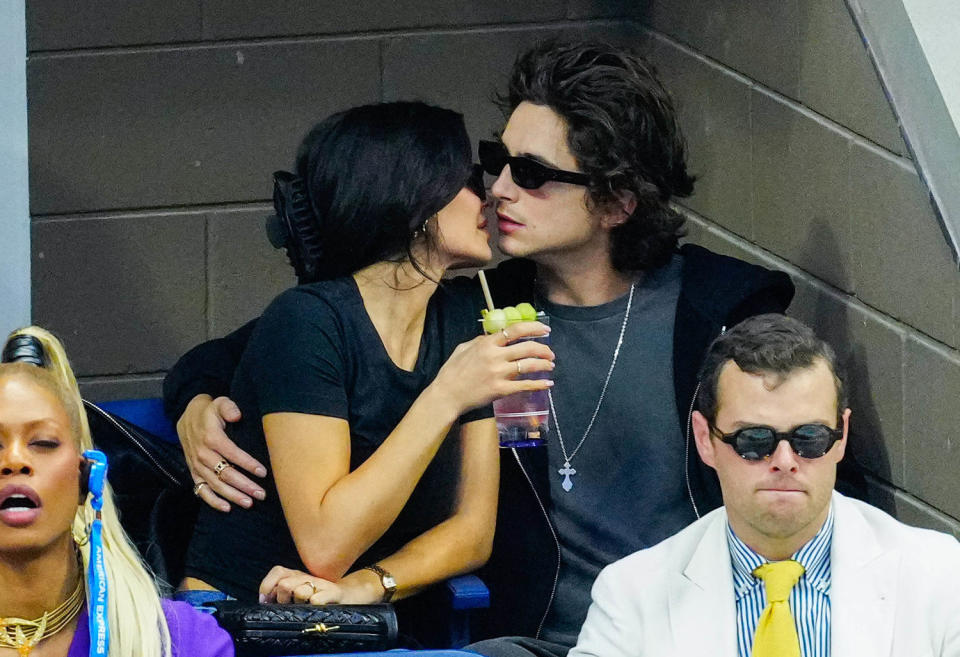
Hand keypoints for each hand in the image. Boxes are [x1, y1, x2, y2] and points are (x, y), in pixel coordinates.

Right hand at [178, 394, 266, 511]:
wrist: (187, 416)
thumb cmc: (210, 411)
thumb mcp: (219, 402)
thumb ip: (228, 407)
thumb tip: (237, 415)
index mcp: (211, 438)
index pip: (232, 454)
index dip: (247, 464)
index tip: (263, 473)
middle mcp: (203, 454)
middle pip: (225, 474)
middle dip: (244, 485)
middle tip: (261, 494)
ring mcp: (197, 465)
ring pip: (215, 485)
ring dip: (232, 496)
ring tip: (249, 503)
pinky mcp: (194, 472)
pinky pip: (201, 490)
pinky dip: (212, 501)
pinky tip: (227, 508)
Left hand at [259, 566, 343, 604]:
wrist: (346, 597)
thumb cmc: (316, 598)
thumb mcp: (295, 594)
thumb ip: (279, 594)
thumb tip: (264, 600)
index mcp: (296, 576)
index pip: (278, 572)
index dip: (267, 585)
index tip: (265, 600)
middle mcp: (307, 577)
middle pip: (285, 584)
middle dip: (282, 599)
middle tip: (289, 606)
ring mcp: (321, 584)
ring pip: (300, 591)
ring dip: (299, 602)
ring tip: (304, 606)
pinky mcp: (334, 593)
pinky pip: (317, 599)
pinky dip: (314, 604)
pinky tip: (315, 607)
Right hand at [430, 320, 554, 415]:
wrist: (446, 395)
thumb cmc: (452, 372)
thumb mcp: (463, 348)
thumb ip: (480, 341)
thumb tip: (494, 336)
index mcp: (487, 344)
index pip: (515, 330)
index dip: (533, 328)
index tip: (545, 329)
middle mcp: (495, 356)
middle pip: (527, 348)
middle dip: (543, 349)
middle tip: (550, 353)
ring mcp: (499, 373)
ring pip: (529, 365)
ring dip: (544, 364)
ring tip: (550, 365)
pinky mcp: (501, 390)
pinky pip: (525, 385)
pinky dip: (539, 384)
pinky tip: (548, 383)